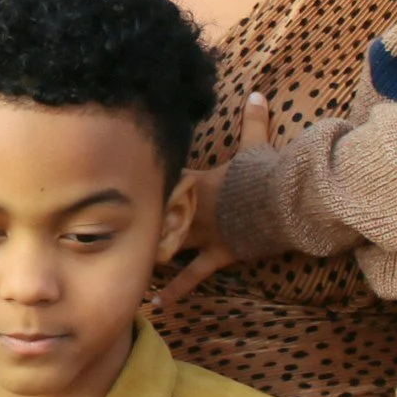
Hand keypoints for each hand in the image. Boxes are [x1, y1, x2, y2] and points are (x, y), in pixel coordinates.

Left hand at [149, 92, 267, 312]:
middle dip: (142, 219)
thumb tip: (256, 94)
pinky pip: (193, 275)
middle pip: (160, 215)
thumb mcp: (259, 144)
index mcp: (198, 182)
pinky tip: (156, 303)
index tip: (128, 186)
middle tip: (114, 229)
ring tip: (128, 263)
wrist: (283, 201)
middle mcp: (193, 208)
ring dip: (152, 252)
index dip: (150, 185)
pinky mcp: (218, 254)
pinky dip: (176, 290)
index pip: (167, 183)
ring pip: (169, 244)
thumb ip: (253, 120)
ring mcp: (203, 233)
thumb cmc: (268, 172)